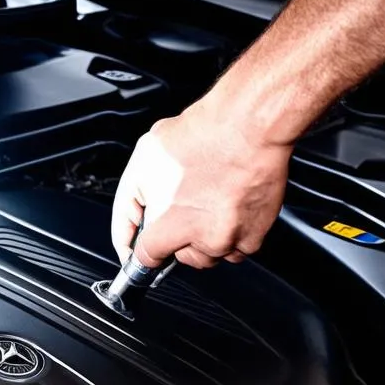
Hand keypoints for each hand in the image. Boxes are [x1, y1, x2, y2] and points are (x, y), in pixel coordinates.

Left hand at [111, 100, 292, 268]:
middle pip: (182, 257)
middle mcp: (204, 240)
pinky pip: (236, 248)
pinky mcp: (255, 237)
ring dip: (205, 238)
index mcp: (173, 225)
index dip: (145, 246)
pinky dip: (231, 234)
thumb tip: (130, 232)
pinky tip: (228, 205)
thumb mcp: (142, 162)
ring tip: (208, 200)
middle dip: (179, 237)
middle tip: (185, 204)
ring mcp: (232, 240)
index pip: (147, 258)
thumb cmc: (201, 136)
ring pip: (210, 255)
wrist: (248, 126)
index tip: (146, 246)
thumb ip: (129, 205)